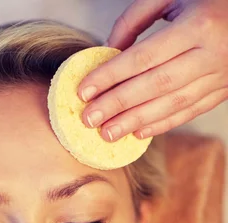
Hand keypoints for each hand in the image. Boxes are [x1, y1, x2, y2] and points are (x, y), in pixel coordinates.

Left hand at [78, 0, 227, 141]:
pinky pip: (189, 112)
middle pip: (154, 85)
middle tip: (89, 119)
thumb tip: (109, 49)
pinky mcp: (222, 91)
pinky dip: (162, 124)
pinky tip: (138, 133)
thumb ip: (137, 17)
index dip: (111, 76)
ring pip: (171, 105)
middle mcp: (210, 54)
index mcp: (197, 25)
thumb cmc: (209, 0)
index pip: (144, 57)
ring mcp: (219, 76)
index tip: (85, 91)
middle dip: (118, 105)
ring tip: (107, 133)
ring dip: (135, 121)